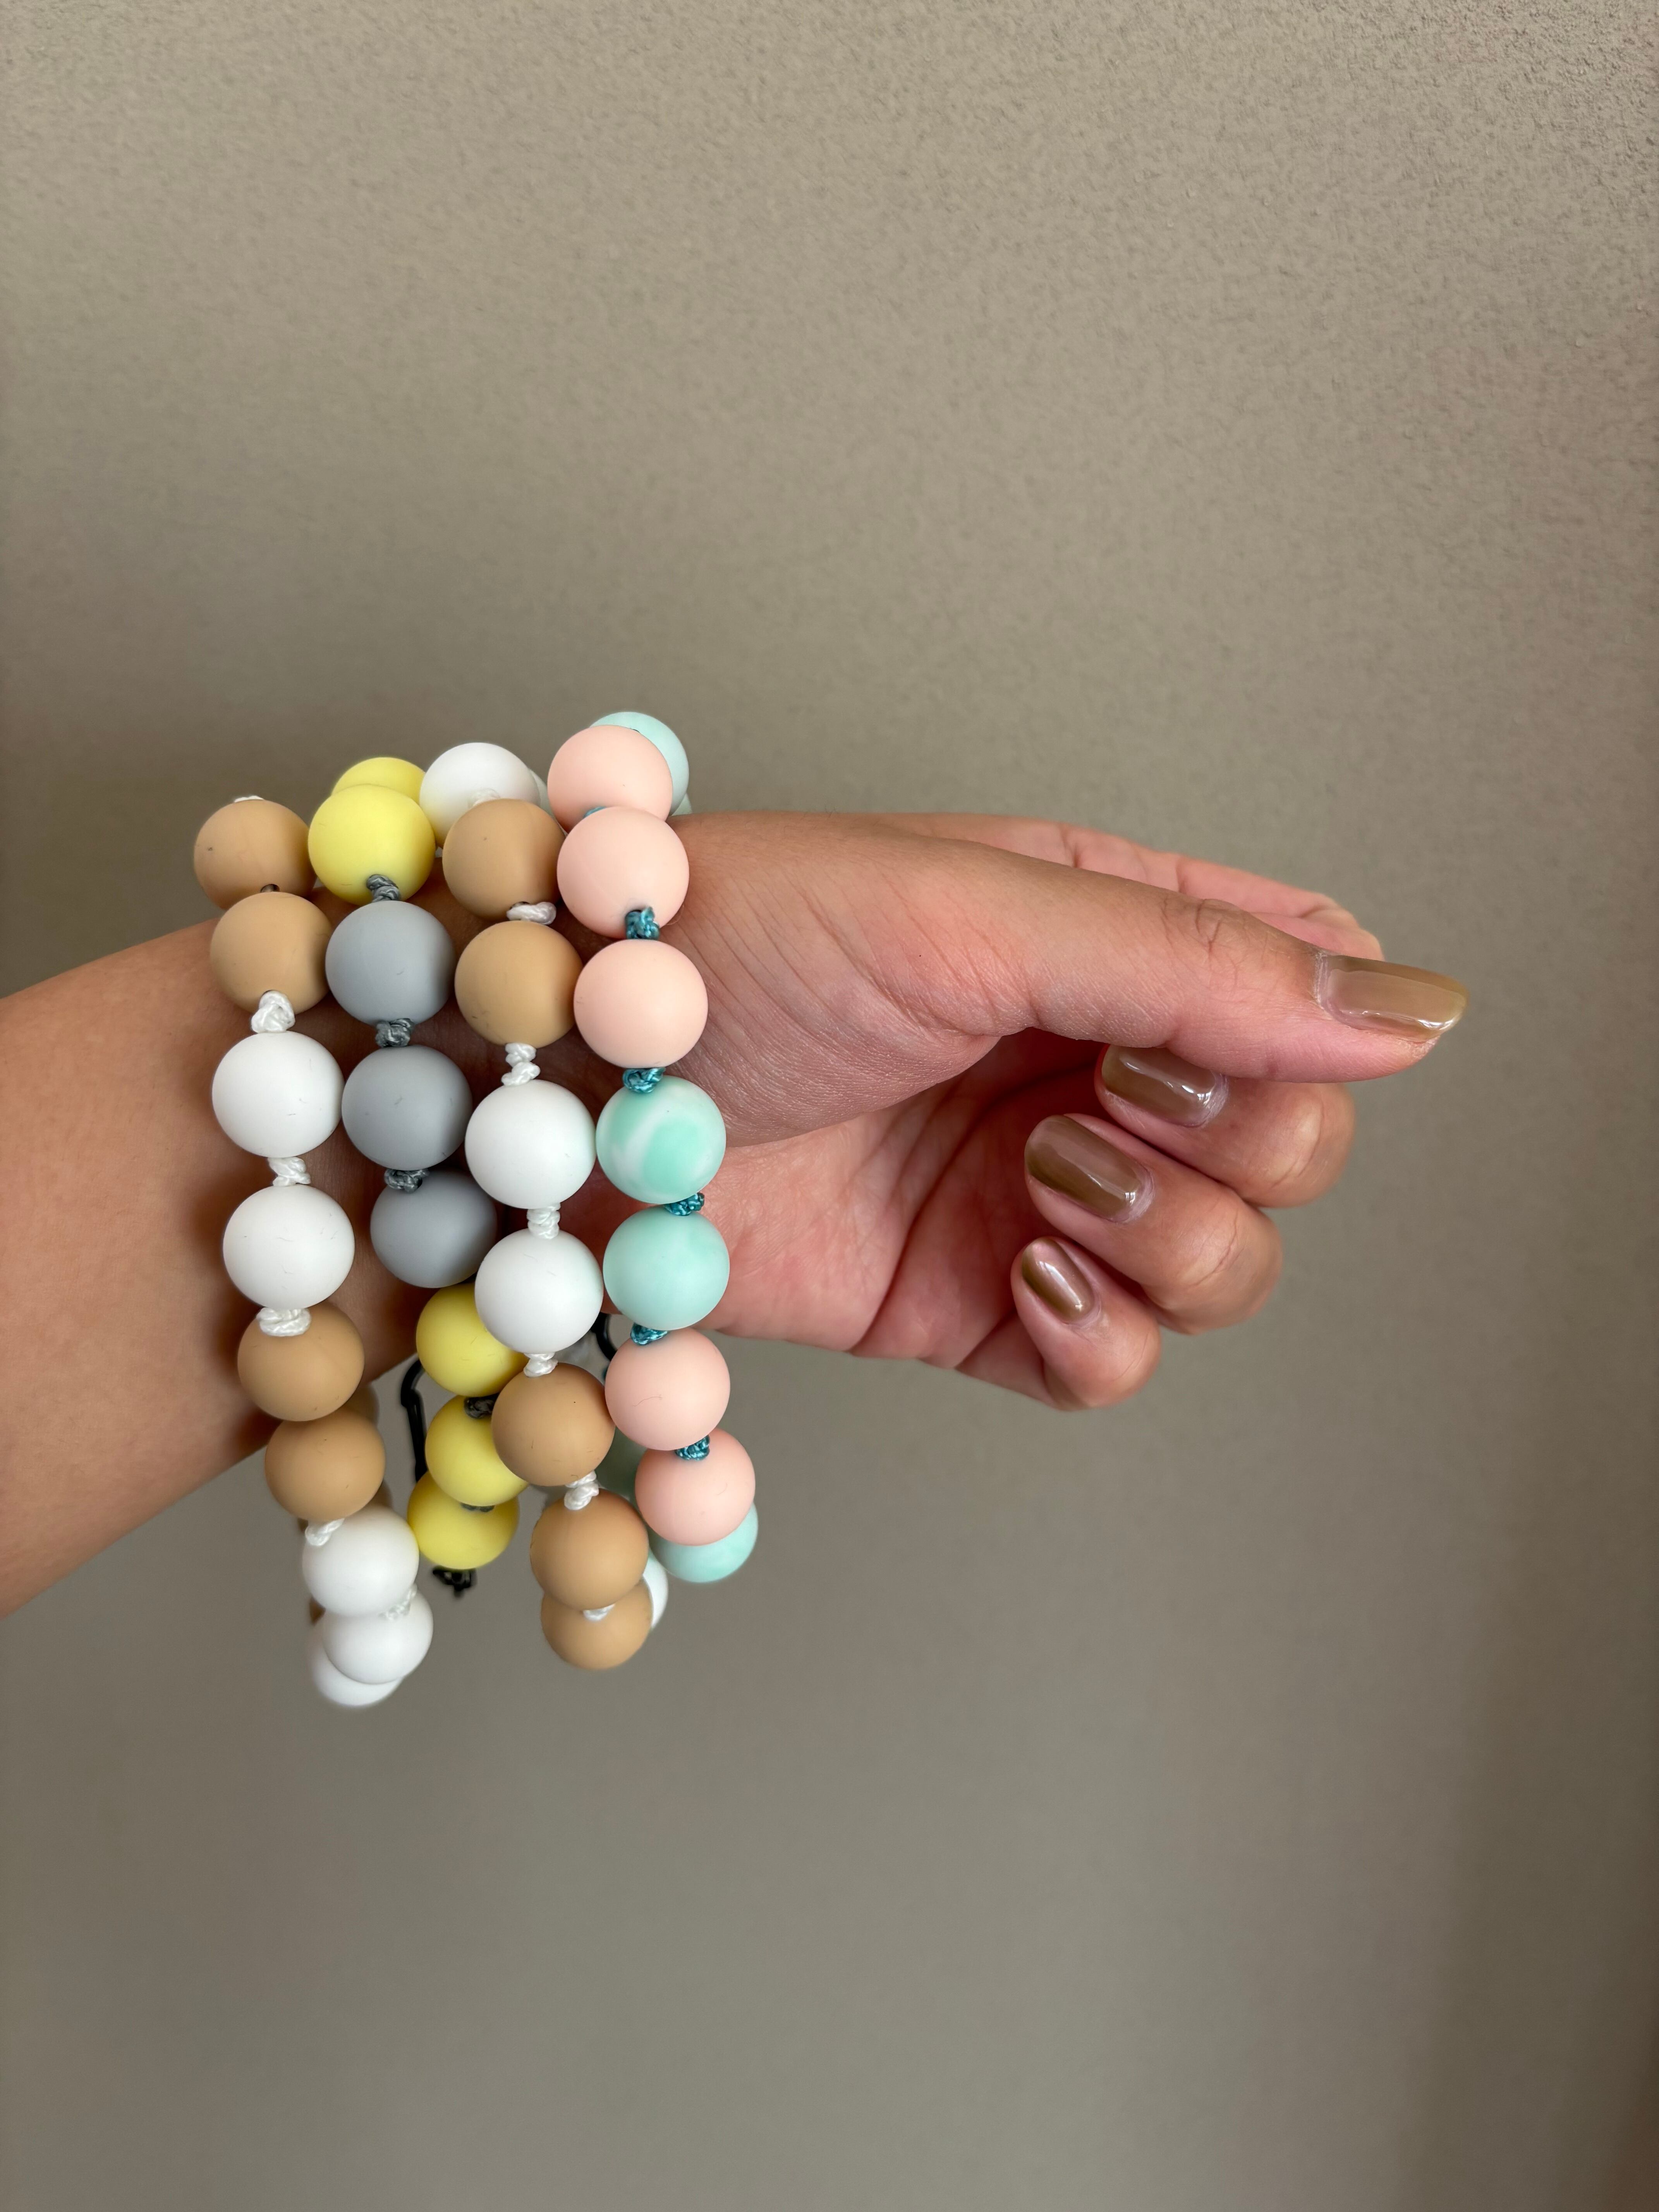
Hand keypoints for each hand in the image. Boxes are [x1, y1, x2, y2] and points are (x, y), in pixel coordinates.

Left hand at [535, 812, 1467, 1410]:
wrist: (564, 1087)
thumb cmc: (739, 943)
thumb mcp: (978, 913)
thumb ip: (1199, 966)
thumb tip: (1416, 1010)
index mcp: (1108, 935)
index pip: (1305, 991)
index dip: (1305, 1032)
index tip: (1214, 1035)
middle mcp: (1092, 1064)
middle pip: (1293, 1144)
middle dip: (1233, 1142)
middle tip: (1095, 1103)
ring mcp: (1041, 1192)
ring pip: (1226, 1265)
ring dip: (1171, 1241)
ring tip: (1037, 1187)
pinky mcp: (974, 1303)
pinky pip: (1118, 1363)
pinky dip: (1101, 1333)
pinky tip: (1023, 1271)